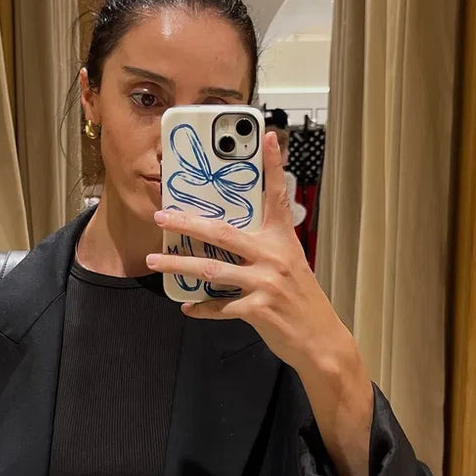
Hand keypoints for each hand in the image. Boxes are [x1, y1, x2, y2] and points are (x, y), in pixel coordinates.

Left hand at [147, 131, 353, 376]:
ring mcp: (266, 283)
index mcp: (282, 240)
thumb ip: (265, 249)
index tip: (266, 136)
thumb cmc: (302, 301)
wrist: (320, 340)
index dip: (273, 166)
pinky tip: (187, 307)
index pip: (277, 196)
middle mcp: (274, 257)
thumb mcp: (290, 265)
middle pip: (222, 233)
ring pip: (212, 270)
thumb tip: (230, 238)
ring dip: (179, 266)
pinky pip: (221, 306)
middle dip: (187, 224)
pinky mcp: (259, 310)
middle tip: (162, 216)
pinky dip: (202, 308)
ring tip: (155, 263)